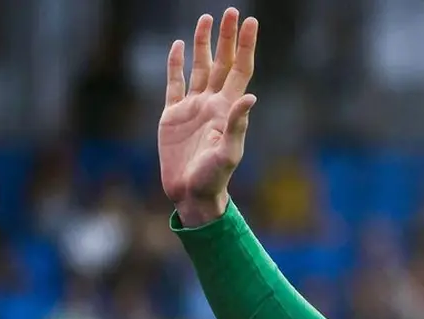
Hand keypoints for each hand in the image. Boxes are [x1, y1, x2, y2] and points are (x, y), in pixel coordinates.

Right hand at [159, 8, 258, 226]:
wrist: (191, 194)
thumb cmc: (213, 179)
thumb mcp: (228, 154)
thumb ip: (237, 126)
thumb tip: (250, 98)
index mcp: (227, 109)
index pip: (240, 70)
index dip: (245, 46)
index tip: (251, 22)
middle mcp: (212, 103)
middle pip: (222, 62)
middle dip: (227, 38)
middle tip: (232, 11)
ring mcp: (193, 107)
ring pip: (200, 67)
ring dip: (204, 44)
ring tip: (207, 19)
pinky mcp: (172, 115)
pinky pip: (174, 83)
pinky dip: (175, 64)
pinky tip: (178, 46)